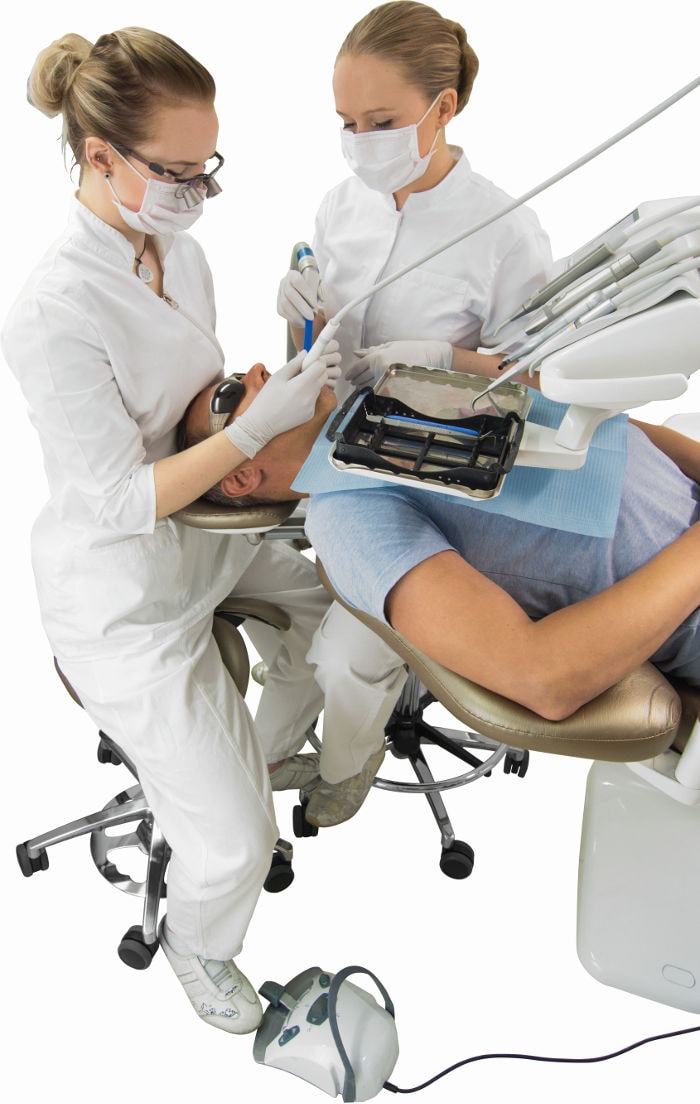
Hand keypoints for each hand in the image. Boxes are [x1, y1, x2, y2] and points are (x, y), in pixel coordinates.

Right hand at [224, 342, 340, 457]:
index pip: (320, 366)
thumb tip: (306, 353)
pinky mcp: (310, 415)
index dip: (314, 361)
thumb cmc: (266, 400)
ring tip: (293, 387)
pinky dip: (307, 395)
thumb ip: (294, 364)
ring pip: (318, 387)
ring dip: (311, 383)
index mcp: (301, 385)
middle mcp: (310, 397)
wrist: (261, 425)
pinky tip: (293, 399)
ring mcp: (311, 407)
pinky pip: (314, 399)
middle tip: (299, 372)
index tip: (306, 361)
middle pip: (323, 376)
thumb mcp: (277, 377)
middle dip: (314, 371)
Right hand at [277, 267, 325, 326]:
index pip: (297, 281)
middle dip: (302, 307)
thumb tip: (323, 298)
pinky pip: (282, 312)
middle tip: (311, 317)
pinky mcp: (278, 304)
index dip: (306, 293)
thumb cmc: (314, 288)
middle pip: (290, 294)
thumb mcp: (320, 286)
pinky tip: (301, 321)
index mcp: (294, 274)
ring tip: (307, 321)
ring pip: (285, 304)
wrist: (304, 294)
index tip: (314, 304)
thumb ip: (323, 290)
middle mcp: (284, 282)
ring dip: (297, 315)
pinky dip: (292, 318)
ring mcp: (280, 293)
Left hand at [346, 339, 452, 387]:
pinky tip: (374, 390)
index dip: (351, 373)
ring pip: (369, 386)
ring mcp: (387, 379)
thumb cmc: (411, 349)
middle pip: (361, 378)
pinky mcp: (394, 387)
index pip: (358, 367)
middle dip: (356, 381)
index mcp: (378, 356)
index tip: (348, 377)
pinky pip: (379, 391)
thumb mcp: (391, 345)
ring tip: (362, 387)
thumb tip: (357, 353)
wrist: (430, 357)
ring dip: (363, 387)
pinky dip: (374, 391)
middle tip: (353, 383)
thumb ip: (372, 350)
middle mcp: (380, 368)